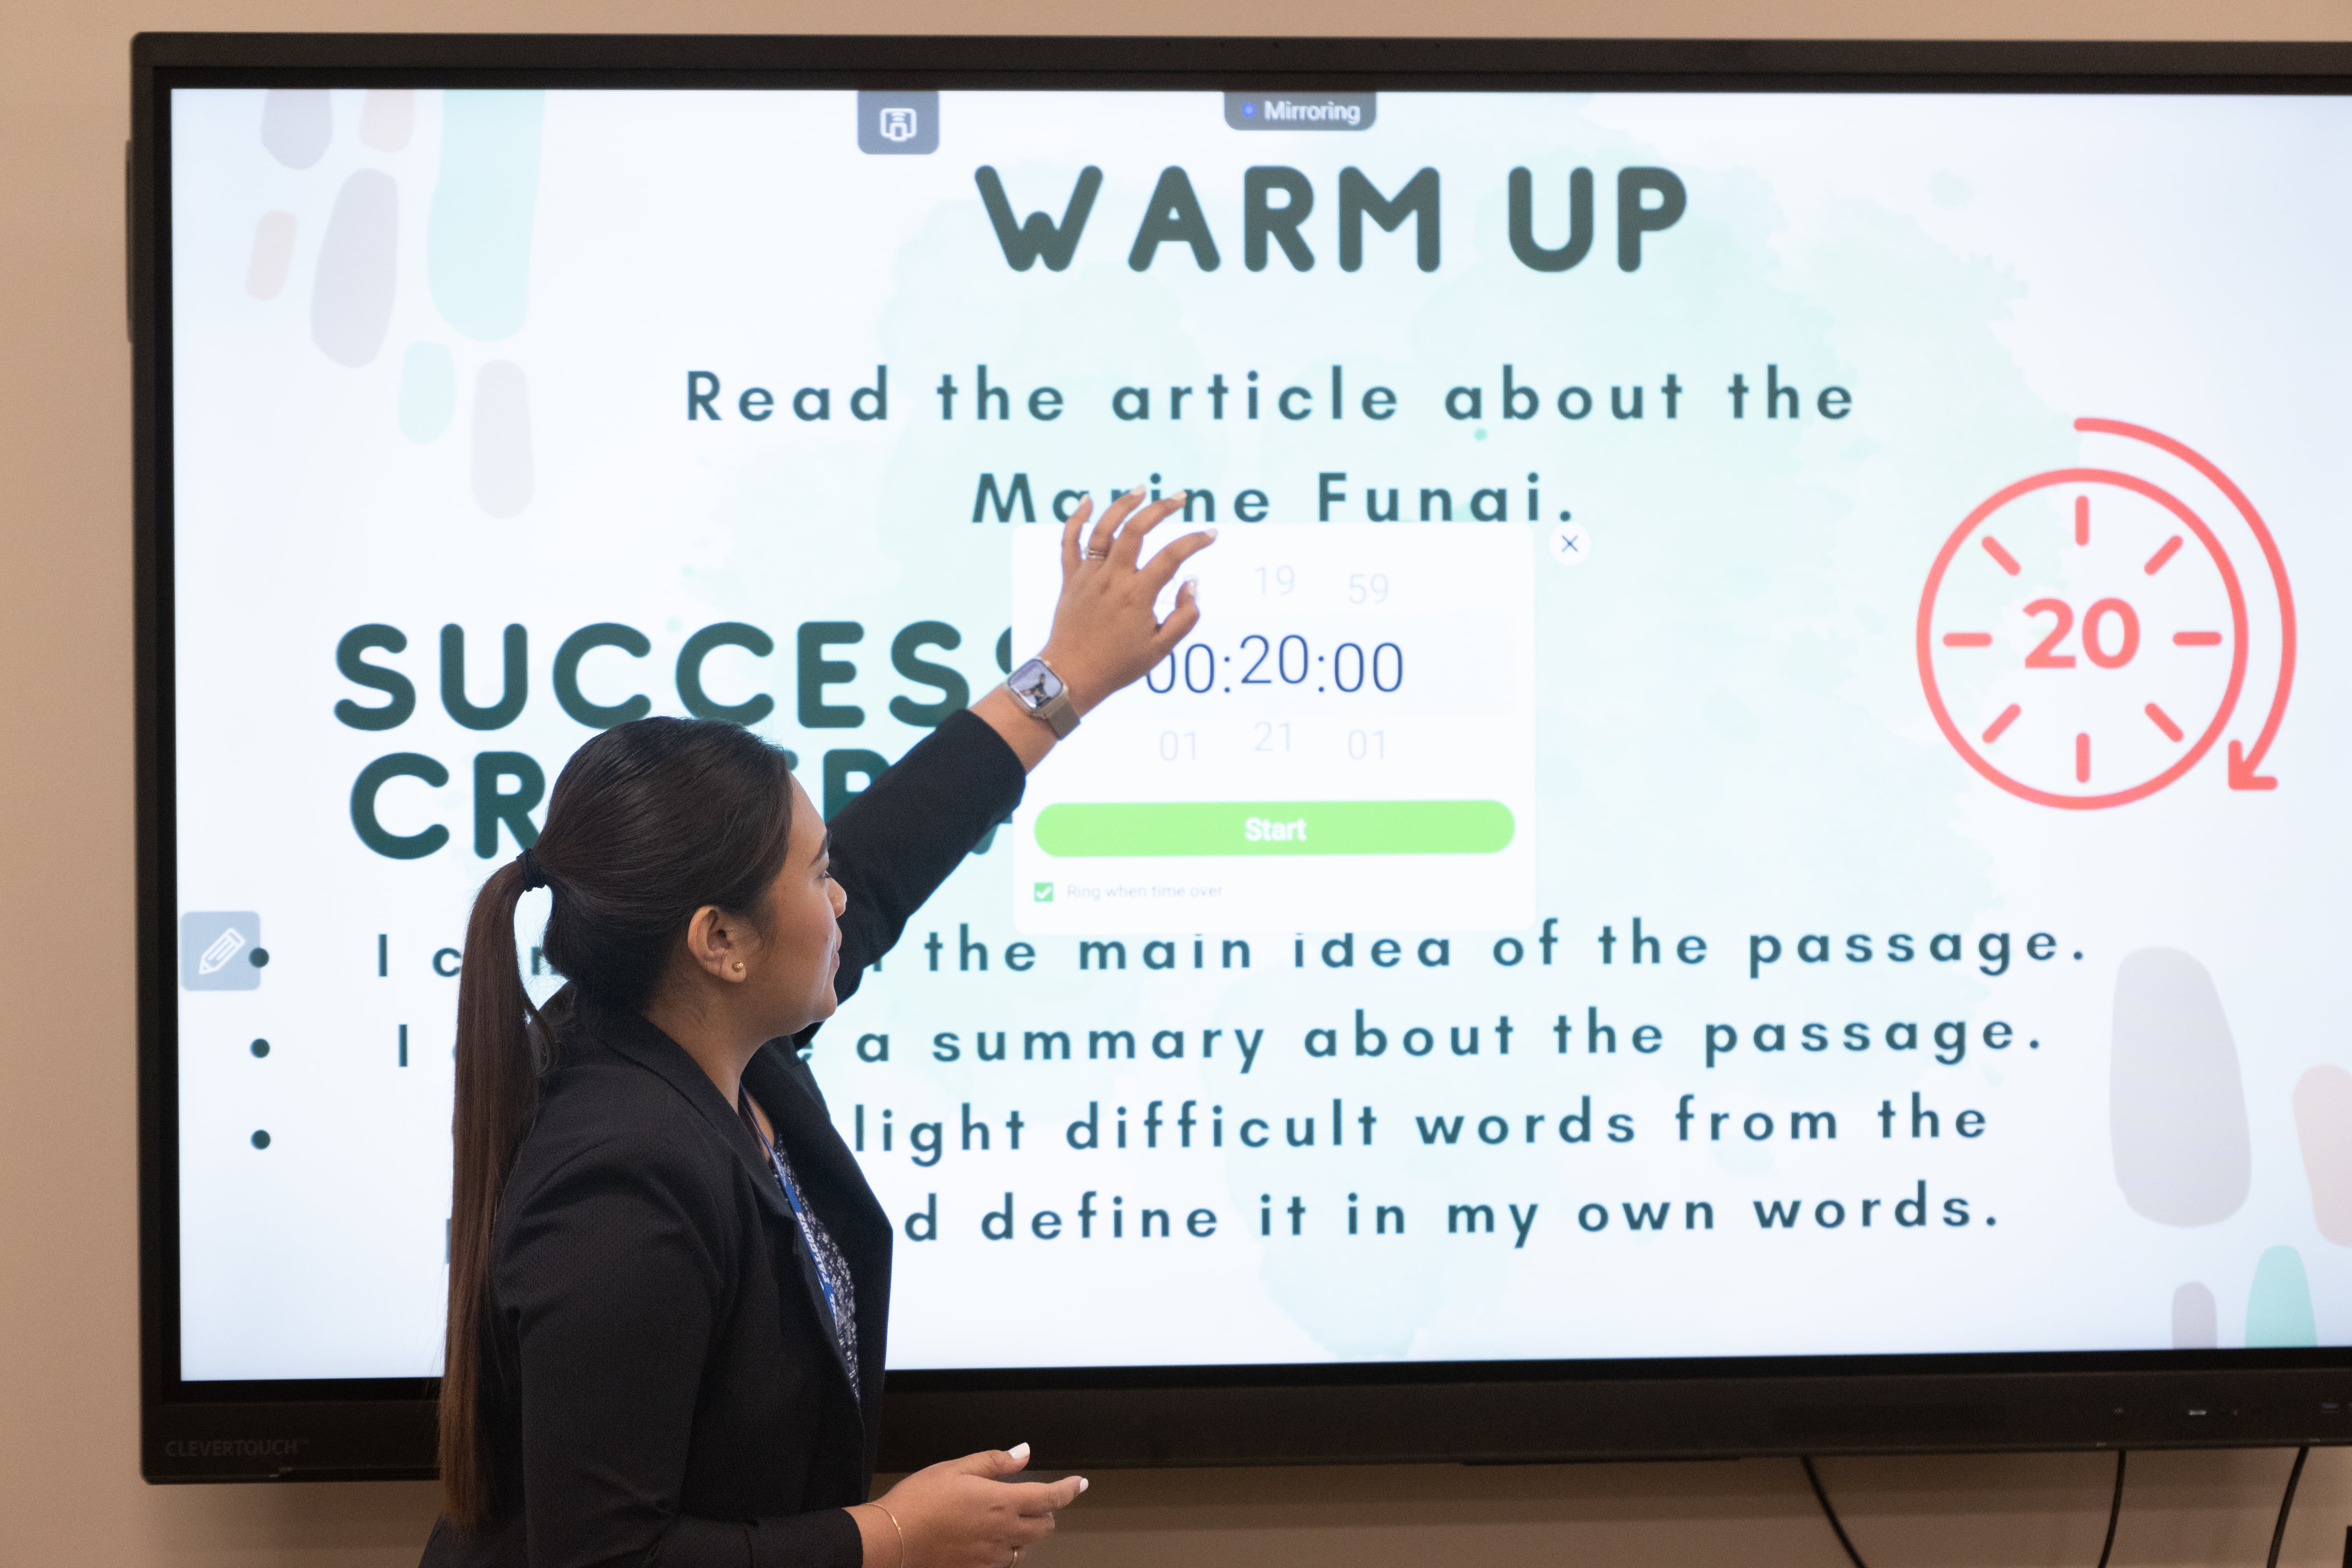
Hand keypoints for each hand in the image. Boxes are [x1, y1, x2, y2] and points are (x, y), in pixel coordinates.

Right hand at [859, 1444, 1086, 1567]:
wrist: (892, 1541)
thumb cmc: (920, 1500)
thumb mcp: (957, 1468)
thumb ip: (996, 1462)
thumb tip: (1024, 1453)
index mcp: (1002, 1503)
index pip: (1050, 1498)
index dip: (1069, 1490)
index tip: (1080, 1484)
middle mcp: (1003, 1534)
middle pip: (1044, 1527)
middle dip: (1046, 1512)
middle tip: (1032, 1499)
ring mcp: (991, 1557)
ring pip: (1025, 1548)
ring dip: (1024, 1533)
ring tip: (1004, 1519)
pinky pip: (1004, 1563)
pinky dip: (1005, 1550)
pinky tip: (987, 1538)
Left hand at [1042, 489, 1214, 713]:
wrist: (1071, 676)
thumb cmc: (1118, 666)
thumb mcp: (1160, 649)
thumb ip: (1184, 616)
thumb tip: (1191, 583)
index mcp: (1137, 596)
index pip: (1171, 557)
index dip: (1194, 542)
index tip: (1211, 534)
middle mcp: (1112, 579)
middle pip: (1136, 530)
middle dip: (1161, 509)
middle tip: (1180, 497)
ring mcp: (1088, 576)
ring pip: (1103, 529)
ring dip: (1123, 505)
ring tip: (1142, 490)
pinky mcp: (1070, 579)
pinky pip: (1069, 542)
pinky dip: (1076, 519)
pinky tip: (1087, 501)